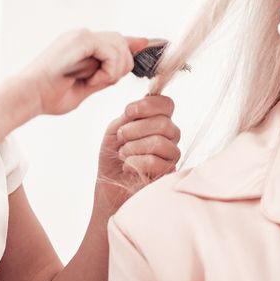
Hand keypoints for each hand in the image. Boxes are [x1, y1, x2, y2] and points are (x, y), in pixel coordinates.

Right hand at [7, 30, 151, 118]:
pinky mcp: (80, 40)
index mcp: (81, 45)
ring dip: (115, 69)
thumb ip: (105, 76)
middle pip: (121, 41)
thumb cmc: (50, 96)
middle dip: (122, 65)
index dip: (133, 44)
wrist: (29, 96)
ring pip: (119, 45)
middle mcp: (81, 36)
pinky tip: (93, 79)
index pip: (115, 39)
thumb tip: (123, 71)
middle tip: (104, 82)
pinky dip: (108, 68)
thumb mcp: (86, 87)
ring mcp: (80, 36)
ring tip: (95, 82)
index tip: (147, 45)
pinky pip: (110, 51)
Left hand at [96, 93, 180, 212]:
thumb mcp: (116, 129)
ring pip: (159, 142)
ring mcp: (171, 155)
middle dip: (134, 129)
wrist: (108, 185)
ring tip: (122, 155)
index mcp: (158, 120)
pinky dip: (135, 163)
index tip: (128, 113)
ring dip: (133, 147)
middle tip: (121, 138)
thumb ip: (131, 115)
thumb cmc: (113, 156)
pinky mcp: (168, 174)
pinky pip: (156, 162)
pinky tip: (127, 167)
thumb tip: (148, 95)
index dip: (148, 105)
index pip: (167, 104)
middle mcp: (170, 136)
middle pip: (163, 123)